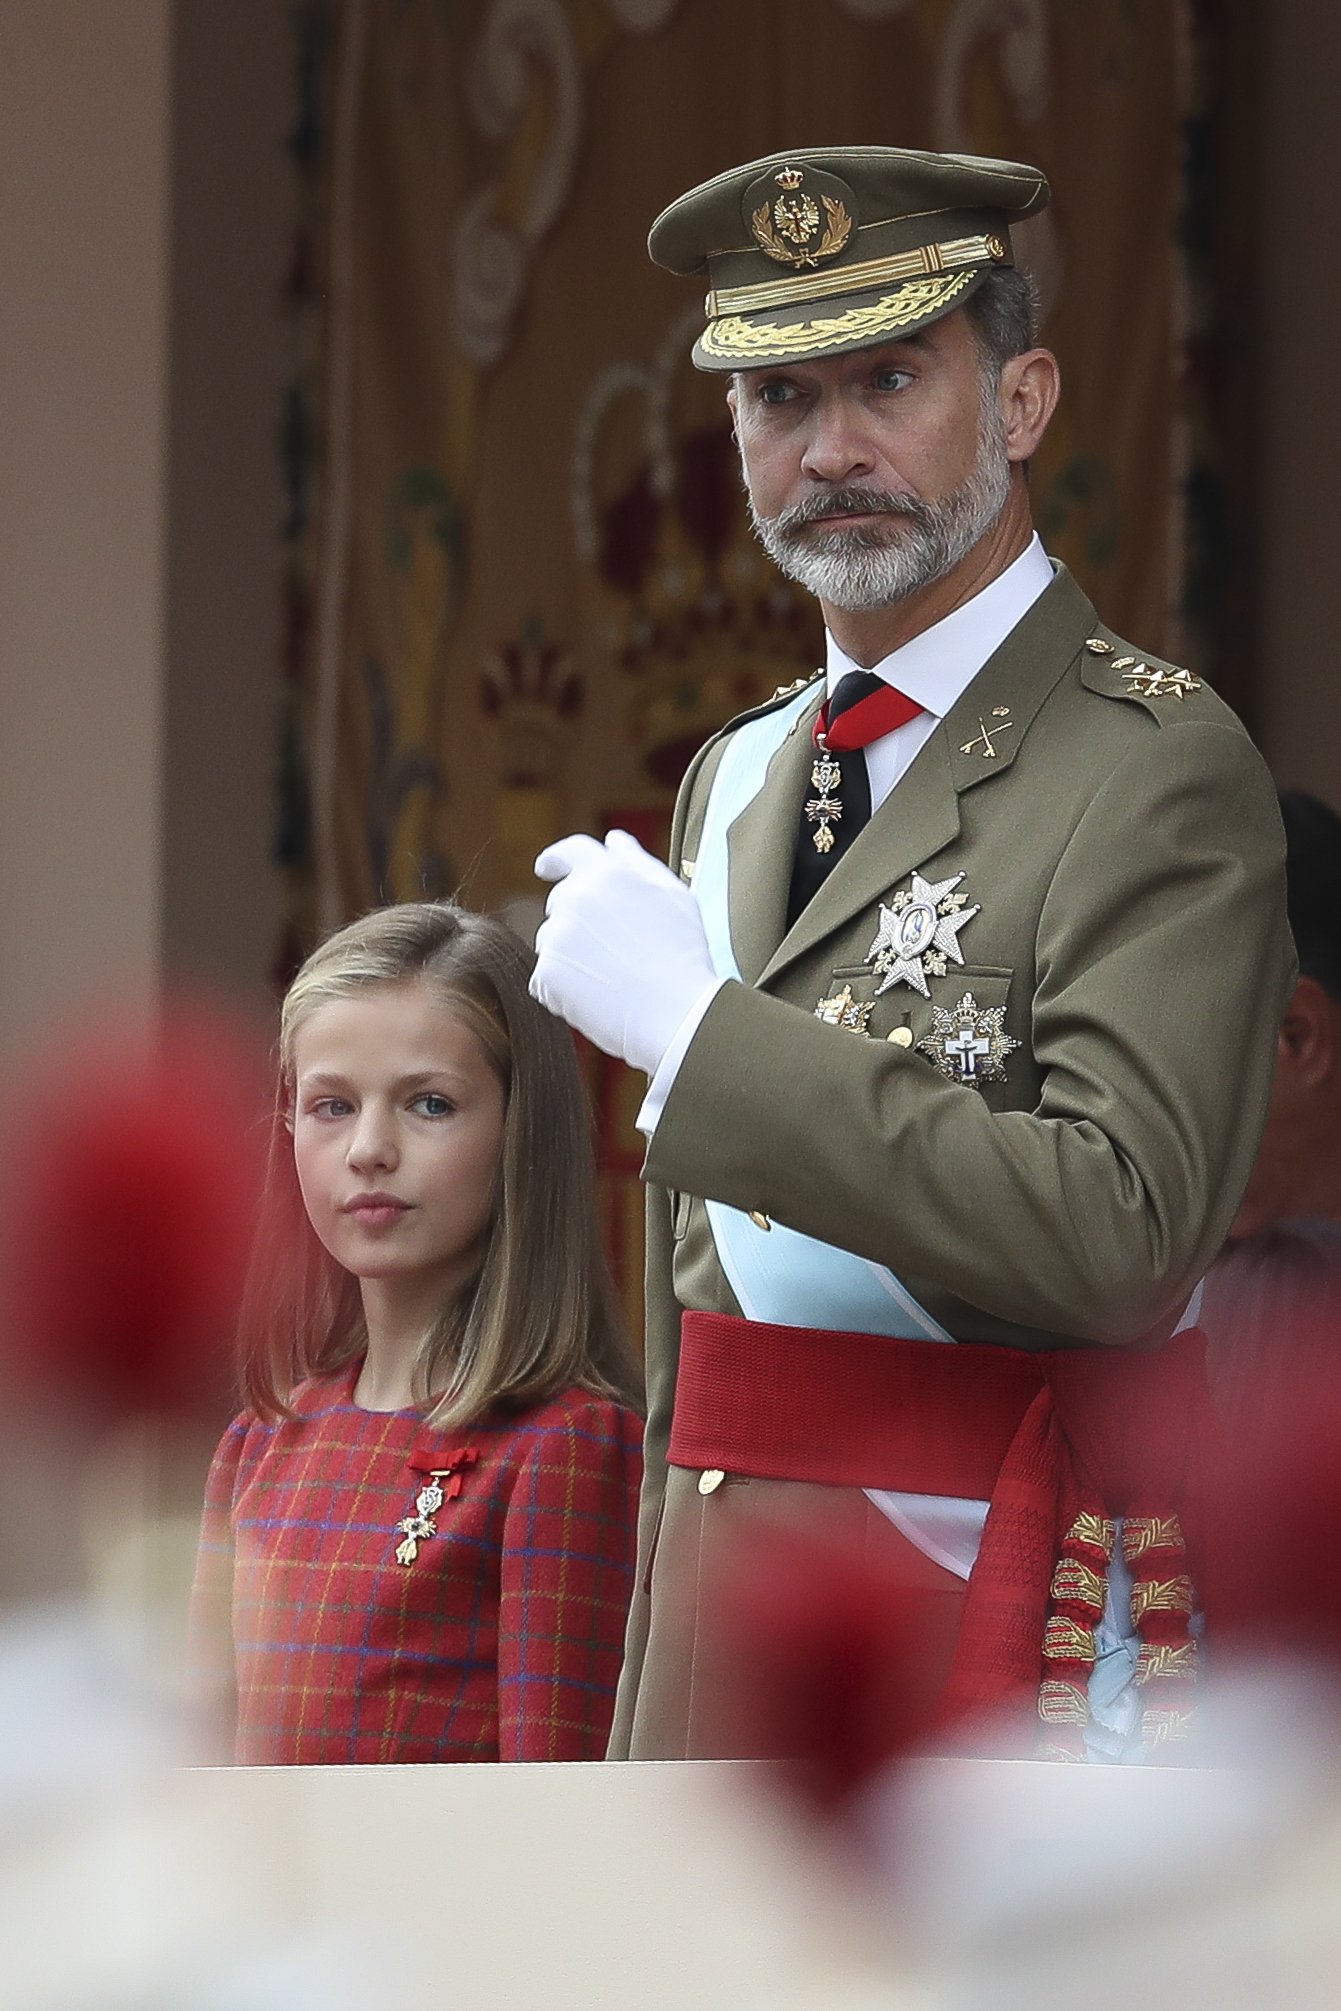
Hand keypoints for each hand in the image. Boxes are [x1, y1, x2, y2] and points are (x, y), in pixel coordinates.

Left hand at [531, 830, 721, 1073]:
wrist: (677, 1012)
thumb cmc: (684, 955)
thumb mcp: (673, 894)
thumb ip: (637, 861)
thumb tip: (612, 840)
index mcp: (606, 872)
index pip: (569, 852)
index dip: (555, 859)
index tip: (545, 867)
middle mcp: (575, 897)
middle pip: (560, 902)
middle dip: (576, 920)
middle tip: (611, 949)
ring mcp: (557, 936)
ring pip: (551, 941)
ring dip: (571, 955)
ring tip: (612, 976)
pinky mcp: (547, 973)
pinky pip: (545, 979)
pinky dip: (564, 989)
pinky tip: (599, 997)